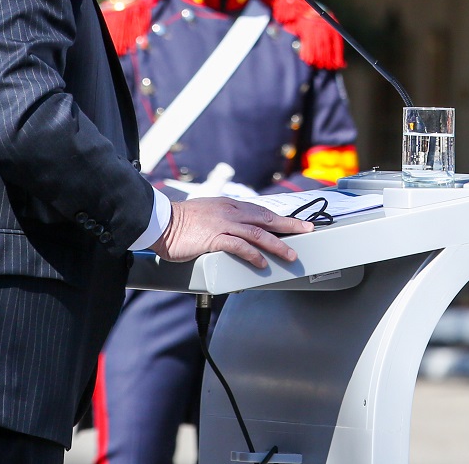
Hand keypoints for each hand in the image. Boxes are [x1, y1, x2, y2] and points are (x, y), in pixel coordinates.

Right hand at [149, 196, 311, 266]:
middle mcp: (231, 212)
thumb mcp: (209, 213)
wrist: (161, 221)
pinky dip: (253, 254)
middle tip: (307, 231)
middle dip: (289, 226)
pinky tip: (262, 262)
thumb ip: (224, 219)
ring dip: (277, 245)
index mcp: (230, 206)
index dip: (281, 218)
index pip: (262, 211)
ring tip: (291, 255)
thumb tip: (236, 230)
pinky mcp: (214, 238)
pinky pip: (239, 246)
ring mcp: (224, 224)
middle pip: (267, 218)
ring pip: (258, 233)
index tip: (296, 223)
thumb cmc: (181, 221)